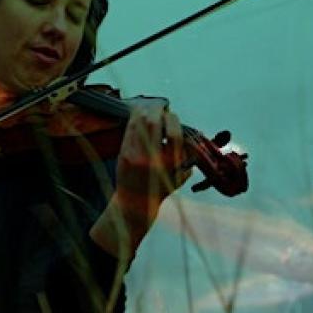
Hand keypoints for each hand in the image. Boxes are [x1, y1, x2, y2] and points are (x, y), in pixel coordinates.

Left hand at [110, 98, 189, 240]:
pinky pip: (129, 128)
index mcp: (168, 165)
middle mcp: (150, 159)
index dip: (173, 120)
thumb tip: (189, 134)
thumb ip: (187, 157)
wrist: (134, 204)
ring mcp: (134, 155)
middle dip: (158, 110)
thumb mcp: (180, 176)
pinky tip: (140, 116)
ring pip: (138, 121)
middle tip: (161, 108)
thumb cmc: (160, 190)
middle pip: (153, 121)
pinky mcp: (123, 153)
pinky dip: (135, 118)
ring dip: (146, 111)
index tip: (173, 116)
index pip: (174, 134)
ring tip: (151, 110)